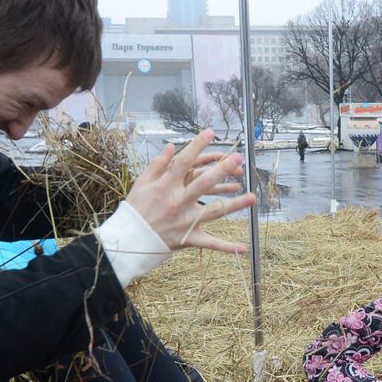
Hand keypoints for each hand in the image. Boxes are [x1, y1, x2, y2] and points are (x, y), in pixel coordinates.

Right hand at [125, 130, 256, 253]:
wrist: (129, 240)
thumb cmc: (135, 209)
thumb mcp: (141, 183)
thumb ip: (157, 164)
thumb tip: (172, 146)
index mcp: (165, 186)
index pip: (185, 162)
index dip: (198, 145)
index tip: (211, 133)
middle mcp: (178, 202)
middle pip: (204, 183)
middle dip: (222, 170)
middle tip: (238, 159)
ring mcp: (185, 221)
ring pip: (213, 212)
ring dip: (234, 205)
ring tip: (252, 197)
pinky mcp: (188, 238)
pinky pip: (209, 243)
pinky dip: (225, 247)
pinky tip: (243, 249)